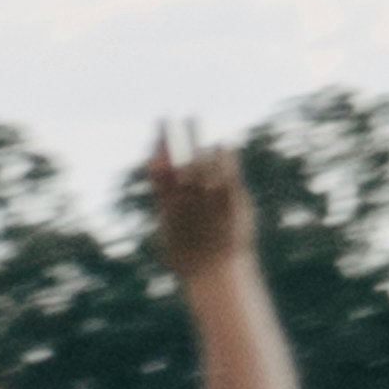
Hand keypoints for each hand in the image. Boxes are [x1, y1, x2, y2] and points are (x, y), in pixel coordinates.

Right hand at [139, 130, 250, 277]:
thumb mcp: (169, 230)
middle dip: (176, 134)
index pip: (158, 167)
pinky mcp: (231, 197)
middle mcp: (187, 196)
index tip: (158, 129)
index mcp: (168, 204)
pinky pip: (227, 168)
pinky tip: (223, 141)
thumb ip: (165, 201)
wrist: (216, 272)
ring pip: (203, 157)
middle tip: (173, 115)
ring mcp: (209, 196)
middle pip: (180, 156)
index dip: (157, 146)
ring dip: (200, 135)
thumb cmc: (191, 257)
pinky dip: (224, 153)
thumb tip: (159, 177)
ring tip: (198, 117)